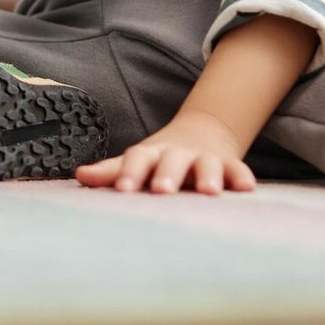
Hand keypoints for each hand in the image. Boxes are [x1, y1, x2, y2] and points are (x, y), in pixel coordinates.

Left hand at [75, 109, 256, 194]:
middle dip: (167, 174)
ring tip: (209, 191)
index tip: (122, 190)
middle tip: (161, 190)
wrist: (199, 133)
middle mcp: (177, 154)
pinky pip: (237, 169)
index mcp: (151, 154)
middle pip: (171, 160)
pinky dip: (241, 176)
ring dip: (208, 175)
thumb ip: (110, 171)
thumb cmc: (158, 159)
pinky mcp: (229, 164)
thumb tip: (78, 176)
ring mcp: (204, 157)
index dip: (129, 173)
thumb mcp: (136, 162)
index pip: (136, 160)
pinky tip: (246, 188)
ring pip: (207, 163)